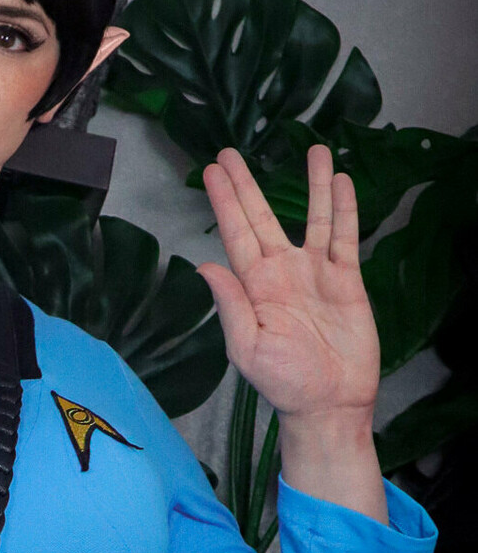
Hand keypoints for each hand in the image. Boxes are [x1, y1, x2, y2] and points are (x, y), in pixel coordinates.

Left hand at [196, 144, 379, 424]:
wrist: (329, 402)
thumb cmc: (285, 383)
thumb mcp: (249, 348)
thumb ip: (231, 306)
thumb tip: (206, 267)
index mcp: (255, 286)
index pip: (236, 234)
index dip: (226, 201)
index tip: (213, 171)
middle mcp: (283, 271)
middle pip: (263, 217)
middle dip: (248, 185)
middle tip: (231, 152)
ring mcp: (316, 272)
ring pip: (313, 216)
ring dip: (313, 185)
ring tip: (313, 150)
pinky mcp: (347, 279)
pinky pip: (345, 236)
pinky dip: (345, 209)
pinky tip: (342, 182)